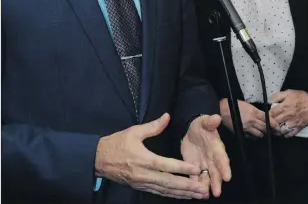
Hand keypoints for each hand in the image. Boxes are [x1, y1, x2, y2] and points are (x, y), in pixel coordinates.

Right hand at [95, 113, 209, 199]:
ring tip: (199, 195)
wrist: (99, 159)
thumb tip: (167, 116)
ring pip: (166, 191)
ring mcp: (143, 183)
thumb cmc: (117, 143)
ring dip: (183, 194)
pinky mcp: (141, 188)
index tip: (197, 170)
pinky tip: (183, 196)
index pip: (166, 166)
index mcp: (144, 159)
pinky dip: (173, 195)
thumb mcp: (134, 131)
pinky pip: (159, 193)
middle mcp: (144, 175)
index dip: (182, 168)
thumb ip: (153, 126)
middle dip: (188, 187)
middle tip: (204, 189)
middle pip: (169, 183)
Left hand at [180, 114, 230, 198]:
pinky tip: (193, 192)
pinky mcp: (193, 168)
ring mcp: (204, 165)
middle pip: (216, 172)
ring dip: (206, 186)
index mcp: (217, 148)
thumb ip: (210, 121)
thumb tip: (216, 117)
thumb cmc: (201, 126)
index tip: (228, 177)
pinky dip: (194, 184)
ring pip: (206, 177)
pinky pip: (194, 177)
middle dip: (217, 182)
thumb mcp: (204, 122)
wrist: (191, 131)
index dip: (225, 167)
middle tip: (217, 192)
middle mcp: (212, 159)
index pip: (222, 158)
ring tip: (205, 195)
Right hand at [220, 99, 280, 137]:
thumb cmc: (235, 104)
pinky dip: (254, 136)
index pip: (268, 119)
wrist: (222, 109)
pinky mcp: (242, 132)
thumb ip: (256, 111)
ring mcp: (247, 127)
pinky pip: (251, 137)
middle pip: (265, 128)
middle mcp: (252, 120)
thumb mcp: (247, 105)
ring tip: (264, 133)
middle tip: (274, 132)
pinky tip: (255, 135)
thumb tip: (264, 116)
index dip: (274, 124)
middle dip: (270, 130)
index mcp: (254, 112)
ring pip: (259, 134)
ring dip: (262, 133)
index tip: (278, 127)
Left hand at [270, 89, 307, 137]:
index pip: (272, 114)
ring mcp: (293, 123)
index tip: (266, 116)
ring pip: (282, 130)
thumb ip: (278, 95)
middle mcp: (287, 116)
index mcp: (284, 107)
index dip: (267, 116)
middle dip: (270, 124)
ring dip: (277, 131)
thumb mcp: (289, 92)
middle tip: (268, 124)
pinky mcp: (299, 127)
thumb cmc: (301, 98)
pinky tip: (283, 133)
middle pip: (275, 123)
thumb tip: (272, 100)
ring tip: (274, 130)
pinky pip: (291, 134)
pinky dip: (286, 135)